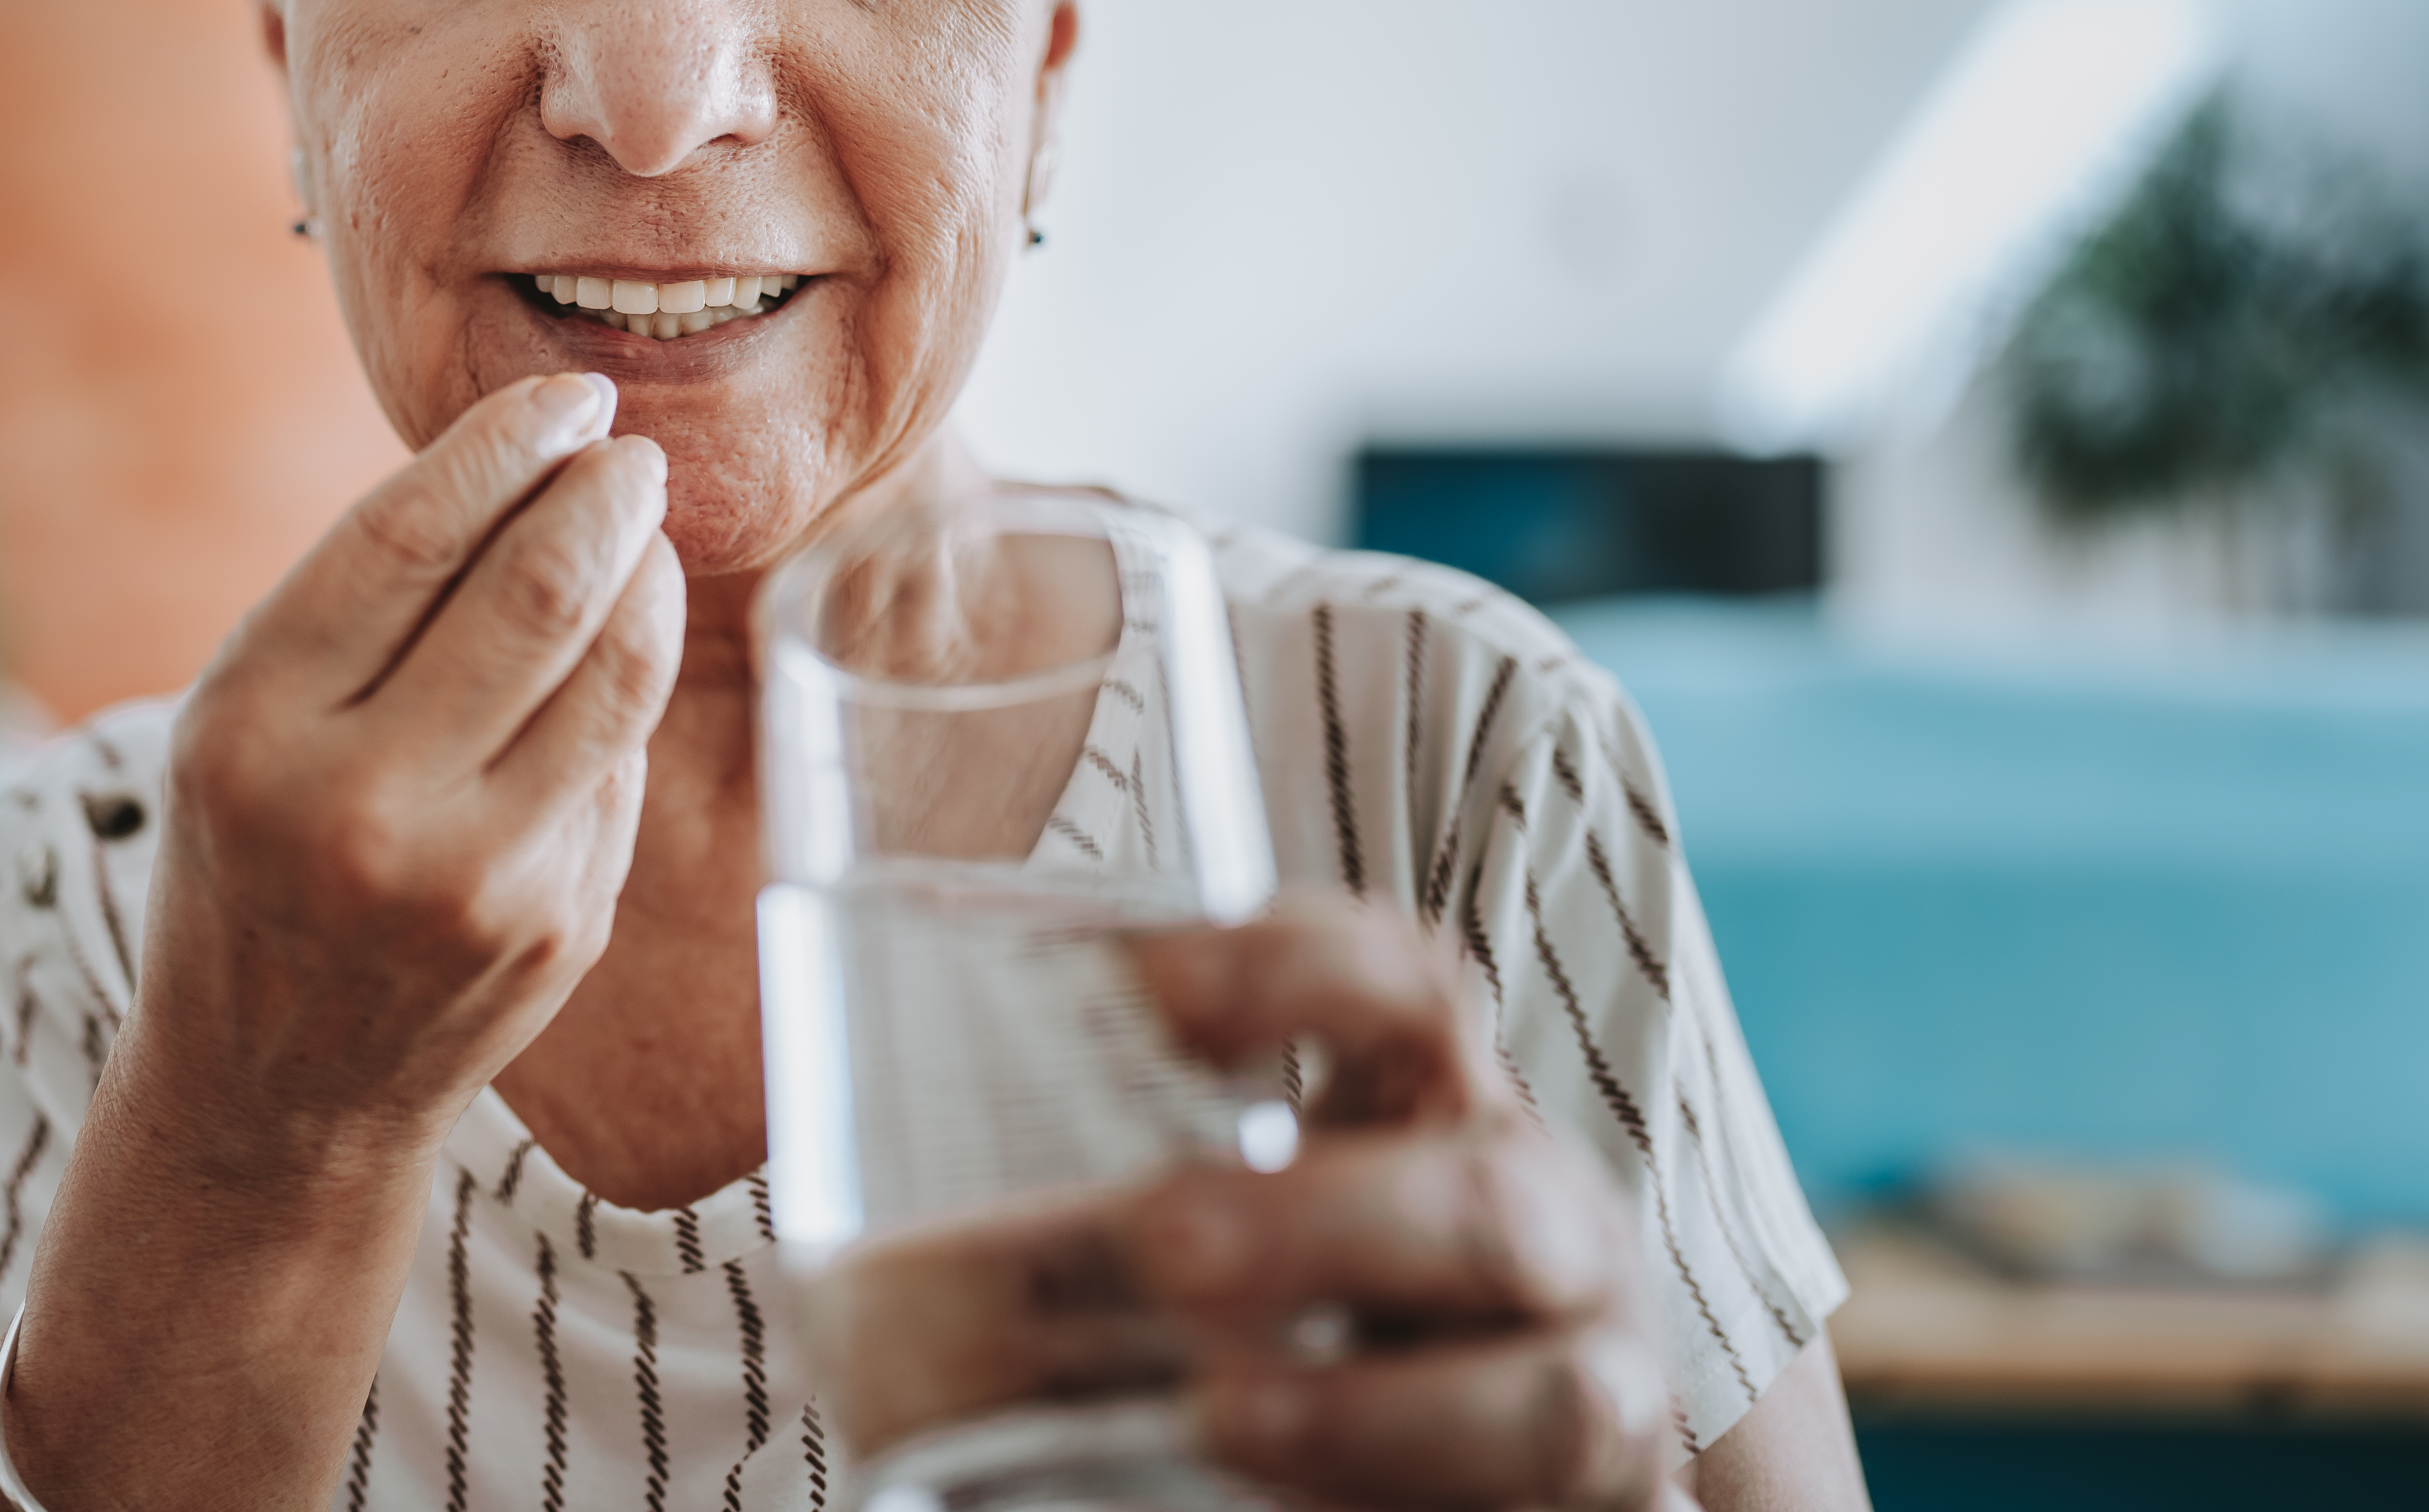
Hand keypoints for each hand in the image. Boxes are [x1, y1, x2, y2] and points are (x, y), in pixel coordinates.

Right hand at [137, 371, 684, 1177]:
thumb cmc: (254, 856)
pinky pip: (621, 757)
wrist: (275, 1090)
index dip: (507, 443)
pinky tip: (621, 639)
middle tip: (629, 450)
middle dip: (605, 490)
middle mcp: (360, 805)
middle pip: (536, 589)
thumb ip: (360, 602)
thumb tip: (525, 457)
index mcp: (250, 731)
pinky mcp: (560, 925)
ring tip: (643, 522)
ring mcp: (474, 878)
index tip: (566, 394)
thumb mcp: (239, 718)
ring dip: (649, 569)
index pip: (409, 537)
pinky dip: (633, 674)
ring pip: (615, 668)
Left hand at [807, 894, 1683, 1511]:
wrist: (1434, 1470)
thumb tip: (835, 1275)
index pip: (1408, 986)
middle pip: (1499, 1196)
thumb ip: (1063, 1227)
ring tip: (1218, 1420)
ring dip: (1380, 1419)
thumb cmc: (1301, 1325)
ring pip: (1555, 1401)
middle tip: (1158, 1243)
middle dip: (1334, 1224)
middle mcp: (1546, 1238)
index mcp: (1437, 1117)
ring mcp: (1593, 1398)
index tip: (1149, 992)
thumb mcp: (1215, 1237)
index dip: (1299, 967)